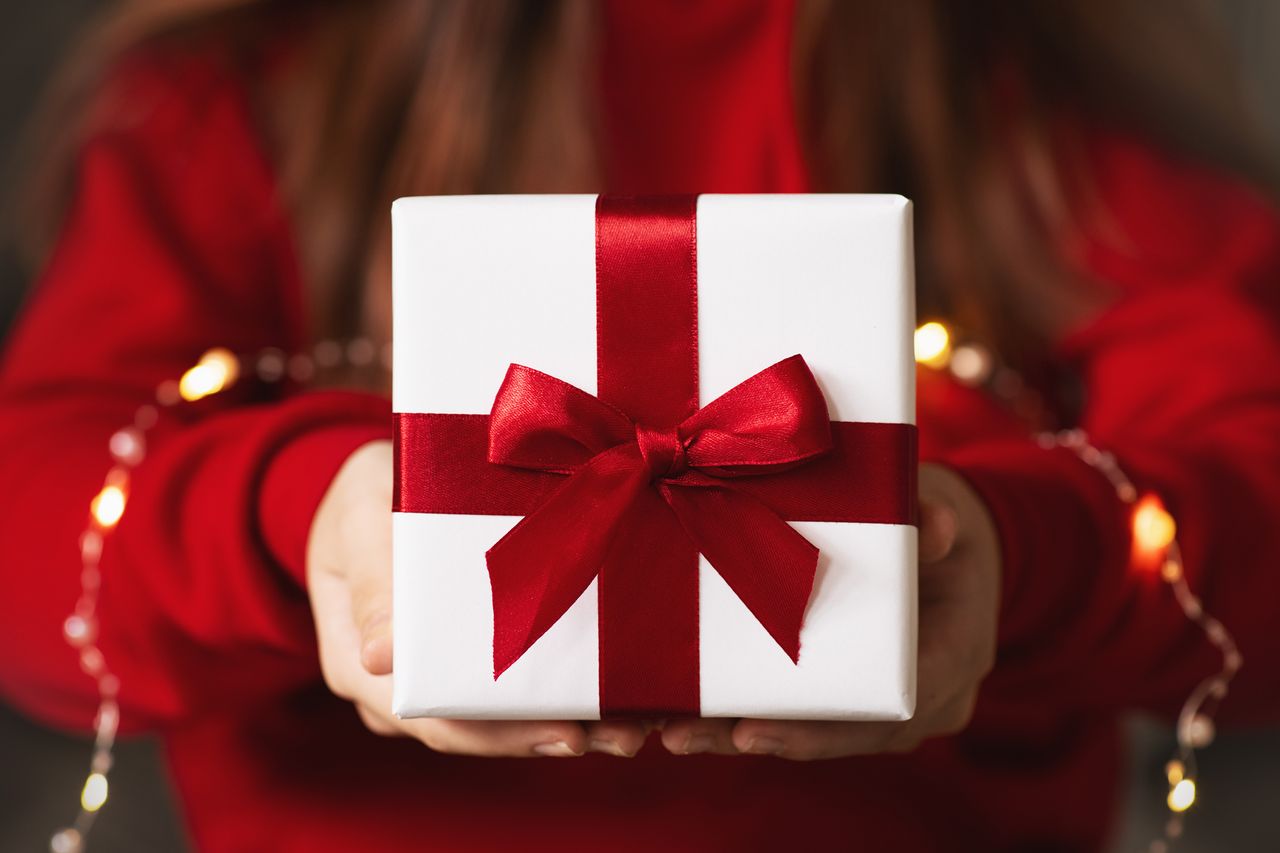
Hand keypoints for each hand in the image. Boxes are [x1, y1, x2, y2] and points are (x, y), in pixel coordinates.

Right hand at [306, 440, 646, 757]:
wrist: (377, 479)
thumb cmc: (365, 491)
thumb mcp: (360, 515)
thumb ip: (372, 577)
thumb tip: (378, 659)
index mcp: (355, 661)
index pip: (432, 715)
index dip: (499, 730)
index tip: (566, 729)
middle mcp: (395, 687)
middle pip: (479, 728)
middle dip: (553, 733)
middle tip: (624, 734)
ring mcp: (434, 677)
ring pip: (503, 716)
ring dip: (572, 722)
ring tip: (636, 724)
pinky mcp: (470, 657)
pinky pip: (517, 684)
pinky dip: (567, 691)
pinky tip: (620, 695)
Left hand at [660, 462, 1000, 758]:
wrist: (954, 548)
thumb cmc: (943, 526)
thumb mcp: (944, 510)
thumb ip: (935, 515)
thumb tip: (939, 525)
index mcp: (957, 656)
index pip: (889, 710)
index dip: (821, 729)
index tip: (751, 730)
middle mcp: (927, 701)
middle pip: (837, 734)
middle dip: (758, 738)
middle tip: (683, 736)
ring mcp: (890, 706)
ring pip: (814, 733)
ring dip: (739, 735)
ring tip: (669, 731)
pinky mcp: (856, 697)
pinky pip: (806, 714)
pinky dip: (751, 712)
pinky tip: (687, 713)